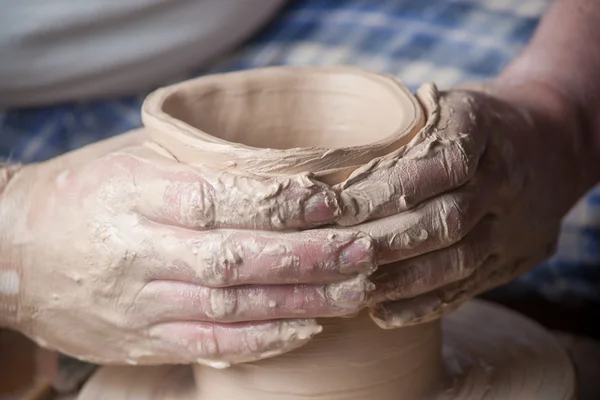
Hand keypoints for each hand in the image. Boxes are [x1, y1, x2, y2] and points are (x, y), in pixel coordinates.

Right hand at [0, 130, 375, 365]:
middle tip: (362, 250)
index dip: (276, 201)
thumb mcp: (129, 157)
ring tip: (353, 291)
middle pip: (233, 258)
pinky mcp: (144, 338)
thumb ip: (197, 160)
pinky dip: (264, 339)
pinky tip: (307, 327)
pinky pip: (211, 342)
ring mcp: (140, 302)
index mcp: (131, 192)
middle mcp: (136, 251)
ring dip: (299, 302)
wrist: (12, 253)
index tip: (329, 199)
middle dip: (306, 258)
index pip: (213, 198)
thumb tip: (281, 163)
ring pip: (230, 306)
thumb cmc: (82, 192)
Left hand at [336, 83, 589, 327]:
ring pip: (459, 259)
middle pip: (446, 219)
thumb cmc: (469, 122)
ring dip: (401, 280)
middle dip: (385, 242)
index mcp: (480, 125)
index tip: (335, 210)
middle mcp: (502, 176)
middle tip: (334, 255)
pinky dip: (425, 303)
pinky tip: (384, 312)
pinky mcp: (513, 257)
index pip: (435, 164)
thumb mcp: (440, 104)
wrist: (549, 142)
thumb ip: (394, 128)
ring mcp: (513, 222)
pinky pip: (470, 286)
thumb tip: (321, 164)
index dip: (383, 192)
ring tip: (354, 288)